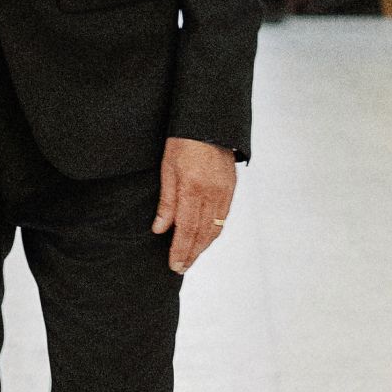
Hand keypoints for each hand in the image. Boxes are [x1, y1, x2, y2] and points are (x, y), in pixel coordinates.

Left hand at [152, 136, 236, 273]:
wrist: (209, 123)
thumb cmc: (182, 142)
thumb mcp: (166, 168)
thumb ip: (166, 202)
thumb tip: (160, 229)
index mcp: (193, 189)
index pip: (186, 229)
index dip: (180, 249)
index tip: (173, 264)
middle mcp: (212, 194)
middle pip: (202, 233)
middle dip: (191, 253)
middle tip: (180, 268)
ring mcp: (225, 192)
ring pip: (215, 228)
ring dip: (203, 246)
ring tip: (191, 257)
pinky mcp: (231, 188)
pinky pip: (223, 217)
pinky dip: (214, 232)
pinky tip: (205, 238)